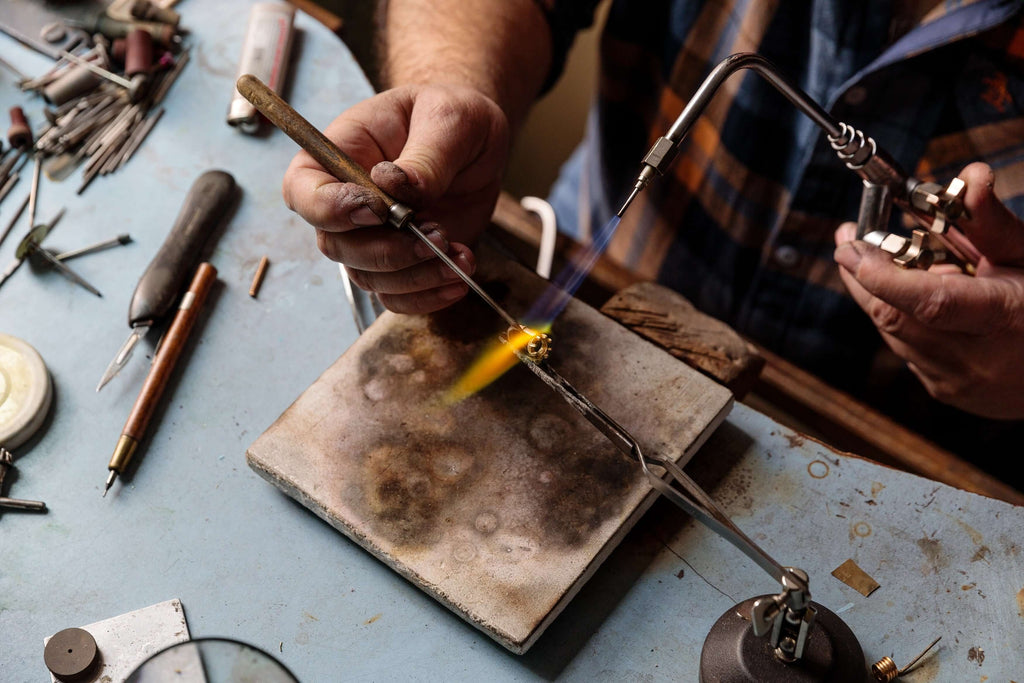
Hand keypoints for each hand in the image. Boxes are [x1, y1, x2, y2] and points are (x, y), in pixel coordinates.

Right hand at [282, 83, 510, 312]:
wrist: (477, 143)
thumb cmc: (451, 117)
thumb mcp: (448, 119)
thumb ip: (424, 154)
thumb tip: (395, 184)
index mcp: (339, 155)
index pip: (304, 191)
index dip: (330, 208)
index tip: (376, 209)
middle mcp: (346, 203)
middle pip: (336, 245)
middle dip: (387, 251)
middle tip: (436, 233)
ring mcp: (372, 237)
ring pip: (369, 277)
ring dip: (416, 277)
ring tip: (459, 256)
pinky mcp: (402, 262)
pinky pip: (398, 296)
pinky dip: (429, 296)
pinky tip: (459, 274)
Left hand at [834, 162, 1023, 418]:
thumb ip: (992, 223)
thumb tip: (971, 176)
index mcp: (1003, 318)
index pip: (933, 303)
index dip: (885, 277)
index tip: (852, 247)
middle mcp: (976, 358)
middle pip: (895, 318)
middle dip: (862, 276)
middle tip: (849, 239)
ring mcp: (956, 381)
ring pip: (894, 333)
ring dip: (878, 295)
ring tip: (875, 258)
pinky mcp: (944, 391)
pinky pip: (906, 349)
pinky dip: (901, 318)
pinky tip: (911, 296)